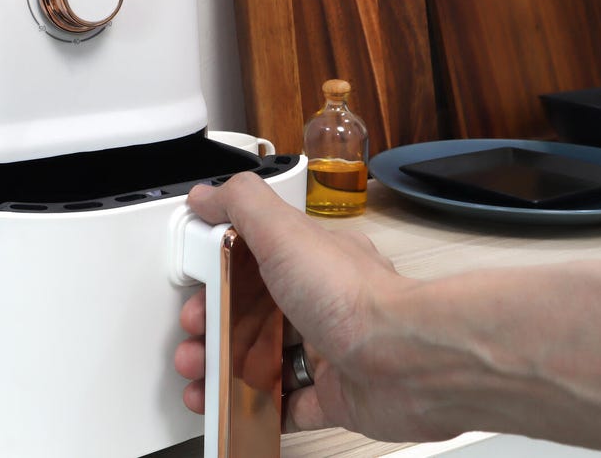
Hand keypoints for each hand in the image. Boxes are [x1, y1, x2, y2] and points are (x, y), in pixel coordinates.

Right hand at [173, 172, 453, 440]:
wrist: (407, 363)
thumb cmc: (356, 298)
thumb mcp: (285, 232)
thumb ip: (242, 205)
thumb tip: (207, 193)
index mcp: (311, 260)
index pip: (254, 259)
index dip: (218, 274)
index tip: (194, 287)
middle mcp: (322, 303)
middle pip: (254, 313)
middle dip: (214, 326)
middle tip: (195, 337)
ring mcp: (329, 351)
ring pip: (266, 359)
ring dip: (226, 367)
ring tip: (201, 376)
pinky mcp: (336, 396)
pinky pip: (290, 405)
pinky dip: (259, 407)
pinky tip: (235, 406)